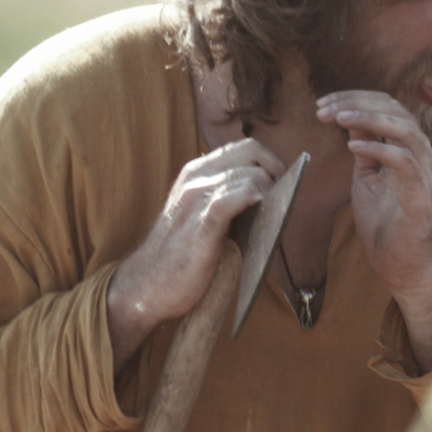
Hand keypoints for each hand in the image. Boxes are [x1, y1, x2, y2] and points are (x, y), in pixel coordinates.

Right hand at [107, 136, 284, 363]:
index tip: (282, 184)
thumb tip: (270, 193)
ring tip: (275, 214)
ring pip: (250, 173)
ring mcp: (196, 197)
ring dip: (272, 192)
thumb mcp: (203, 214)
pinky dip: (256, 199)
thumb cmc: (181, 254)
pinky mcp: (202, 222)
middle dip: (276, 170)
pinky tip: (265, 212)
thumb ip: (228, 197)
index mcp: (196, 172)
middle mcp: (195, 177)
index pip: (244, 147)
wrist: (147, 284)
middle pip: (251, 150)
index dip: (270, 161)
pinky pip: (235, 197)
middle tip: (284, 196)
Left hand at [318, 90, 431, 365]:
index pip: (387, 105)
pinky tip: (351, 146)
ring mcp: (424, 172)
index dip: (355, 98)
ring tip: (337, 117)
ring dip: (367, 117)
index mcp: (409, 146)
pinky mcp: (420, 194)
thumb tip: (351, 117)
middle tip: (323, 109)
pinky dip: (377, 147)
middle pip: (394, 108)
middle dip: (355, 102)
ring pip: (403, 127)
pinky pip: (404, 160)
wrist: (402, 263)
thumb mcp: (367, 175)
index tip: (323, 105)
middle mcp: (422, 153)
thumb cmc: (385, 222)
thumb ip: (365, 147)